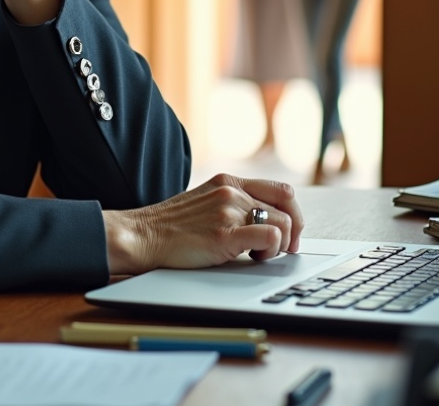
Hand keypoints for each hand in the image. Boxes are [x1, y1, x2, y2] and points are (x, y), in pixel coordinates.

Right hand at [102, 173, 302, 273]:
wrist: (144, 235)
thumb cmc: (173, 226)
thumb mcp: (206, 201)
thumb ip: (233, 203)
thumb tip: (267, 220)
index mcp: (228, 181)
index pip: (282, 190)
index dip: (293, 214)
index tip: (290, 234)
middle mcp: (231, 191)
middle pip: (288, 208)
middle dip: (293, 233)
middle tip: (284, 249)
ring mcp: (228, 210)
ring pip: (282, 224)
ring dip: (278, 246)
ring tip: (257, 255)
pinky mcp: (224, 234)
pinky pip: (270, 236)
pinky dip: (271, 250)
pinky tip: (252, 257)